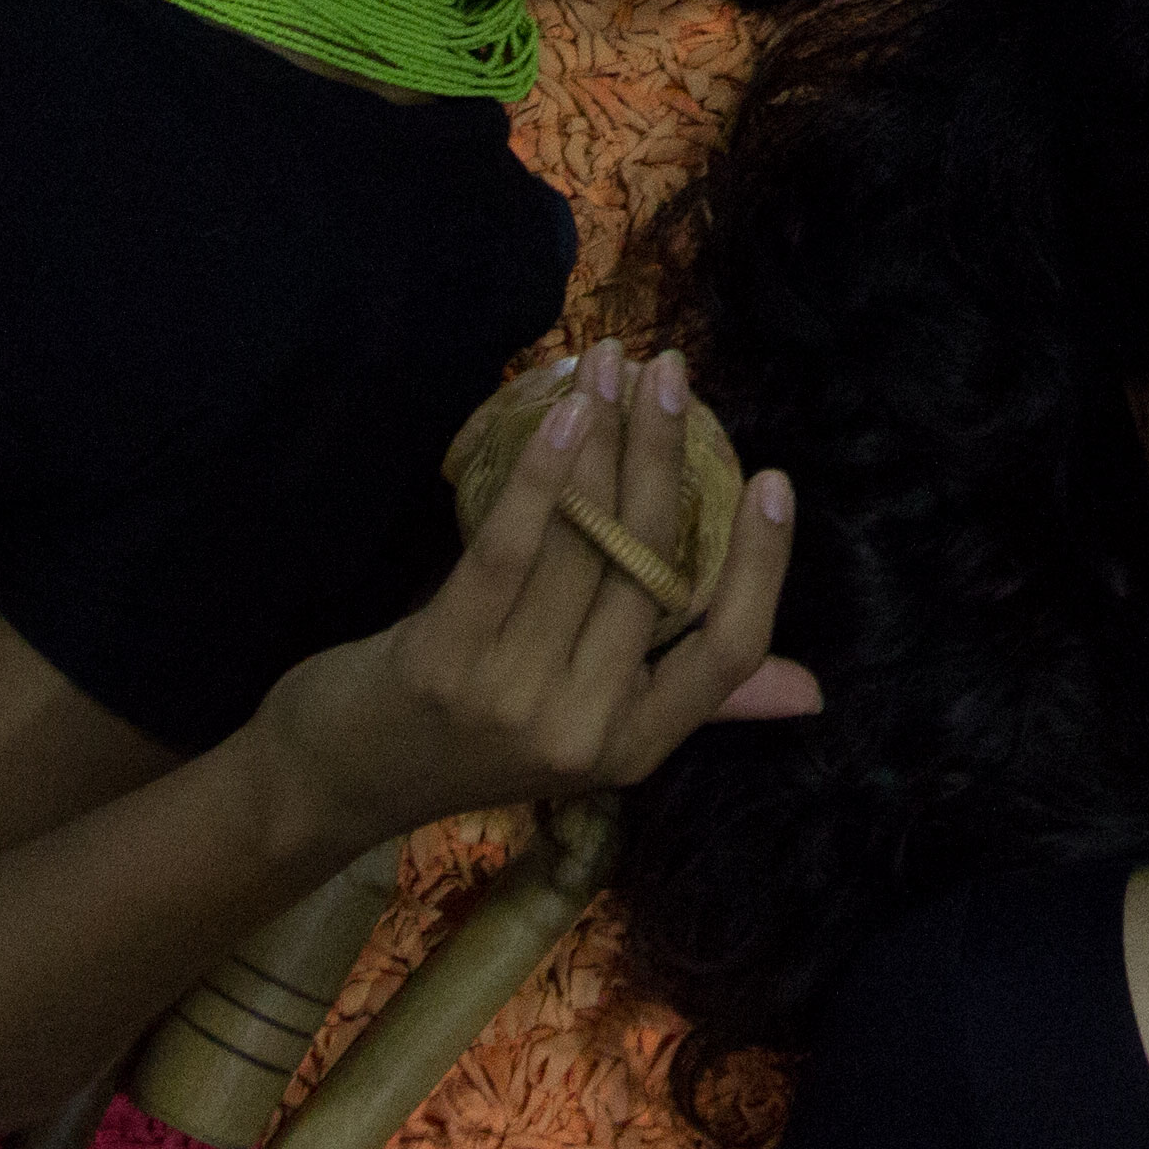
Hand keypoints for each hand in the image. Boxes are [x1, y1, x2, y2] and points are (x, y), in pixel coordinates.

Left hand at [248, 344, 815, 853]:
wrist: (337, 783)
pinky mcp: (447, 660)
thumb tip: (810, 689)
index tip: (775, 478)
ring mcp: (513, 697)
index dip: (764, 567)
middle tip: (673, 371)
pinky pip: (510, 548)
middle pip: (651, 569)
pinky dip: (543, 472)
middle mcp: (584, 727)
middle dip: (665, 454)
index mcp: (633, 744)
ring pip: (584, 544)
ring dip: (604, 439)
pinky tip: (563, 410)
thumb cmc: (473, 740)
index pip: (730, 653)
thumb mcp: (589, 732)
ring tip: (615, 365)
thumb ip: (693, 702)